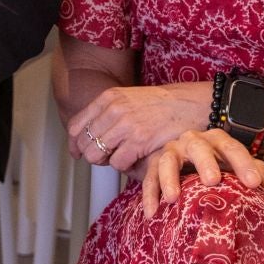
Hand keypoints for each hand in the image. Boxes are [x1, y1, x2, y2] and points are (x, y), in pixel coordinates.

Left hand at [66, 81, 212, 174]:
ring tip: (121, 157)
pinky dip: (124, 166)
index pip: (76, 125)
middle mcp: (113, 110)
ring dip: (107, 161)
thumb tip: (85, 134)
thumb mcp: (128, 99)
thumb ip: (107, 113)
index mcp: (108, 98)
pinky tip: (135, 159)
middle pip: (85, 143)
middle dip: (93, 155)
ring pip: (97, 155)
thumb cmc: (160, 105)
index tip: (79, 152)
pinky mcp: (139, 140)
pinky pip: (117, 163)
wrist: (188, 104)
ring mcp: (126, 125)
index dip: (75, 143)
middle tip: (106, 157)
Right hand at [140, 128, 263, 219]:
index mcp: (217, 141)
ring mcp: (172, 152)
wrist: (187, 166)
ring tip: (173, 198)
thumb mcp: (237, 168)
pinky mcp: (152, 166)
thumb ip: (255, 172)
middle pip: (199, 148)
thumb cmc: (219, 169)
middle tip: (213, 181)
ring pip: (168, 160)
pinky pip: (148, 179)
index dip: (244, 164)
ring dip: (170, 178)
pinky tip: (152, 213)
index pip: (232, 148)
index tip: (255, 184)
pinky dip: (150, 195)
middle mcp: (193, 142)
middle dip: (206, 163)